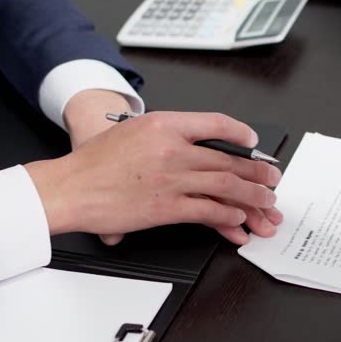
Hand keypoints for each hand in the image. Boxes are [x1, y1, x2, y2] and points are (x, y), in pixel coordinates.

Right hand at [24, 111, 282, 243]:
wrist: (69, 187)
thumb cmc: (94, 163)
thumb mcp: (132, 131)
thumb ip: (166, 136)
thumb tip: (194, 151)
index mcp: (164, 124)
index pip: (215, 123)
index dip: (240, 133)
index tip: (251, 142)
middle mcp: (172, 148)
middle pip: (228, 159)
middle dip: (256, 171)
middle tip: (272, 178)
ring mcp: (172, 179)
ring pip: (226, 185)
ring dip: (252, 196)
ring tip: (266, 202)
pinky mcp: (167, 207)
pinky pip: (208, 210)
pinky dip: (228, 215)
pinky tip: (238, 218)